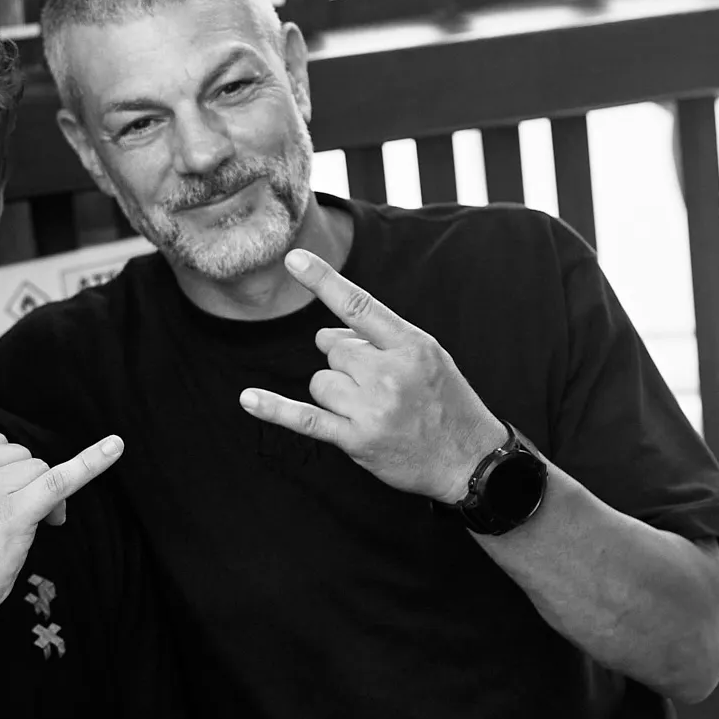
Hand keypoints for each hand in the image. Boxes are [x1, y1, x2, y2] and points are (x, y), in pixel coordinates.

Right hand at [0, 429, 122, 644]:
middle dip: (25, 487)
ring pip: (40, 473)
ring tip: (26, 535)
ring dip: (43, 502)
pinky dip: (92, 464)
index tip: (3, 506)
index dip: (5, 477)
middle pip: (21, 457)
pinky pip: (61, 480)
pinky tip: (116, 448)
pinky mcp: (14, 514)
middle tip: (18, 528)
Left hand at [238, 248, 505, 502]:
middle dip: (345, 364)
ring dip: (335, 393)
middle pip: (332, 350)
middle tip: (377, 386)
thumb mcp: (426, 358)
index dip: (324, 280)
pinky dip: (275, 409)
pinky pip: (306, 418)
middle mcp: (390, 373)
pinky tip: (248, 399)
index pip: (359, 305)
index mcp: (411, 345)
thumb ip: (378, 340)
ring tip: (370, 410)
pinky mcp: (357, 440)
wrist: (470, 459)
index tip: (294, 259)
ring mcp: (372, 408)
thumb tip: (325, 334)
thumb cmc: (446, 403)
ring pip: (320, 382)